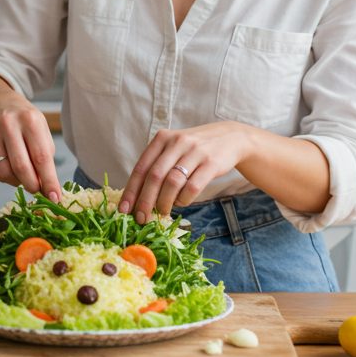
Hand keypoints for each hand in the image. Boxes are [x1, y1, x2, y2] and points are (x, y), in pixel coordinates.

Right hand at [0, 89, 63, 201]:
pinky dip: (7, 178)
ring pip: (5, 172)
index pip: (41, 157)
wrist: (1, 106)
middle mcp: (9, 124)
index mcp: (31, 120)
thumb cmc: (27, 123)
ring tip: (25, 177)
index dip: (49, 180)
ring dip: (18, 182)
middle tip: (38, 190)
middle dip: (32, 185)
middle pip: (21, 166)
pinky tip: (13, 171)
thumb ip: (45, 159)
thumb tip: (48, 189)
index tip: (54, 197)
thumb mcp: (42, 133)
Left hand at [119, 121, 255, 223]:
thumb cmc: (195, 149)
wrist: (230, 138)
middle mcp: (177, 142)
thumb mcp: (174, 148)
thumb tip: (137, 198)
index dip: (131, 190)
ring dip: (164, 202)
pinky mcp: (211, 163)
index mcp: (162, 138)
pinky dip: (184, 200)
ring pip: (172, 183)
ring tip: (163, 212)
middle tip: (141, 218)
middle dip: (145, 201)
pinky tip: (181, 203)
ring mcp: (195, 151)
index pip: (141, 167)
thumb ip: (157, 166)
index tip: (124, 210)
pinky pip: (192, 187)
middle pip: (155, 176)